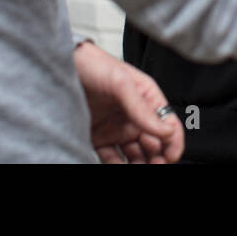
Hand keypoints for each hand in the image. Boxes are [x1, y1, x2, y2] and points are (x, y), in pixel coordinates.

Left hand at [73, 39, 183, 162]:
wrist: (62, 67)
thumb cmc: (93, 65)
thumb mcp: (122, 83)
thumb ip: (143, 108)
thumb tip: (165, 130)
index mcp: (147, 100)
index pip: (168, 124)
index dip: (173, 143)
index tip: (170, 158)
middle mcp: (134, 116)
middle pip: (154, 145)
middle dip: (158, 158)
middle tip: (155, 166)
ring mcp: (117, 129)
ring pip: (136, 156)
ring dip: (140, 165)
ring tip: (138, 170)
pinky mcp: (99, 139)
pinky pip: (111, 160)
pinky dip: (118, 168)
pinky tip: (119, 169)